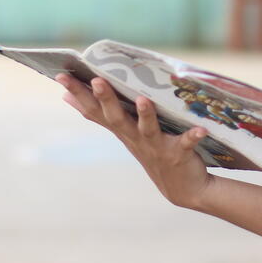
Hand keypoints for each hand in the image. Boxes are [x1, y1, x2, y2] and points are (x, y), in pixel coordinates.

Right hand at [57, 73, 212, 209]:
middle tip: (96, 80)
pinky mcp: (178, 153)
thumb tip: (67, 98)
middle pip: (116, 117)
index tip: (60, 74)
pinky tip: (201, 129)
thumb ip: (100, 114)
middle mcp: (135, 138)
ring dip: (145, 114)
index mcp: (122, 130)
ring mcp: (156, 147)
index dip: (78, 93)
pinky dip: (192, 136)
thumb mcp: (123, 132)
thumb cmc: (152, 150)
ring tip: (141, 99)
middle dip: (105, 99)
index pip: (94, 110)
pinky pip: (186, 143)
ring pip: (147, 129)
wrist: (182, 188)